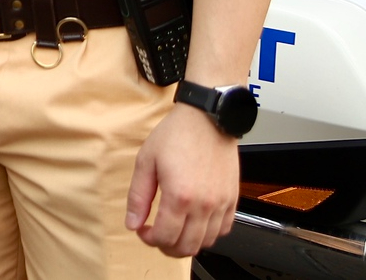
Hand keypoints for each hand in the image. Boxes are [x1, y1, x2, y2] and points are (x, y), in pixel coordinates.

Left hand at [126, 105, 239, 256]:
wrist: (207, 118)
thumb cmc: (177, 134)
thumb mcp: (146, 161)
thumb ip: (138, 196)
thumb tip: (133, 222)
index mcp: (179, 196)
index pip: (165, 237)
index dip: (149, 239)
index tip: (143, 229)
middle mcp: (204, 204)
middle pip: (186, 247)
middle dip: (166, 246)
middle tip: (156, 234)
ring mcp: (221, 203)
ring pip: (206, 242)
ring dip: (188, 242)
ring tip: (175, 229)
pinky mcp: (232, 199)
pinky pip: (224, 230)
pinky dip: (209, 234)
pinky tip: (195, 223)